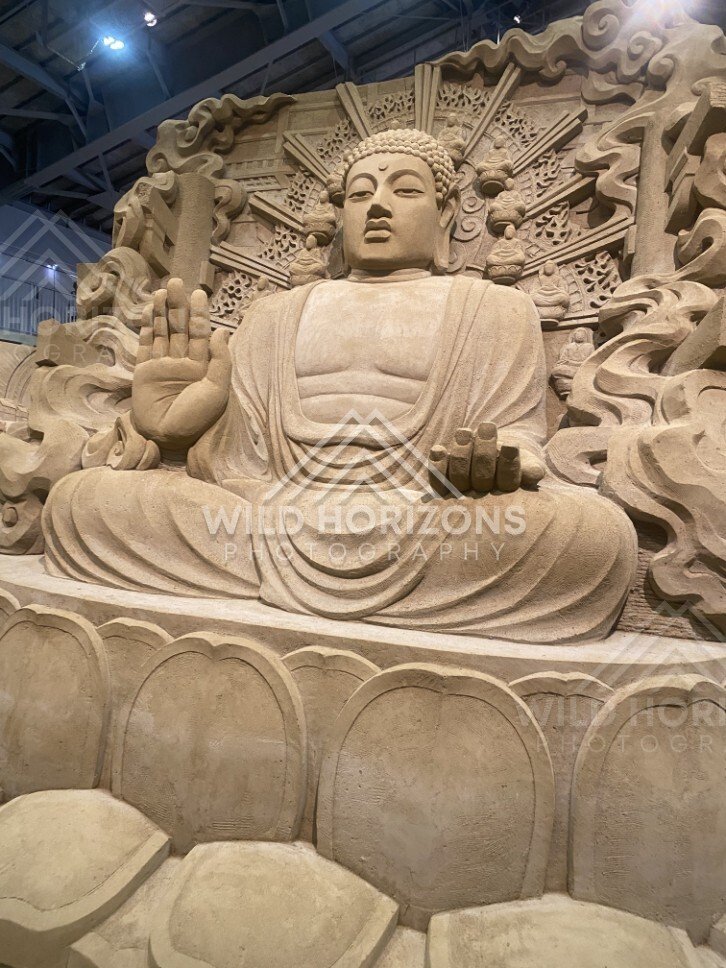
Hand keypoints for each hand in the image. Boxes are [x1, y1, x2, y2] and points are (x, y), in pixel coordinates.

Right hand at [132, 279, 231, 451]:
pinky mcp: (145, 371)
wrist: (167, 436)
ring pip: (163, 332)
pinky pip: (146, 344)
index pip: (200, 335)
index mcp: (202, 367)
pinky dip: (148, 327)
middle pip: (180, 328)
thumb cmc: (195, 418)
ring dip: (163, 311)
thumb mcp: (216, 389)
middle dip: (179, 306)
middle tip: (178, 282)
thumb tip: (222, 331)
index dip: (200, 314)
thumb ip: (220, 360)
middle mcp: (183, 363)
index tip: (200, 293)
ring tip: (163, 290)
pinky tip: (150, 310)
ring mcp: (163, 366)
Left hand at [428, 423, 544, 495]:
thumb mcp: (527, 462)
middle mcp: (482, 497)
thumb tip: (534, 473)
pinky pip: (437, 479)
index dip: (509, 463)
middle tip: (488, 429)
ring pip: (459, 477)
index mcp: (506, 495)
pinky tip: (438, 449)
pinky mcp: (443, 485)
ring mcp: (461, 491)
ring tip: (464, 432)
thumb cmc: (516, 460)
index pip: (508, 481)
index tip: (511, 444)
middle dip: (484, 452)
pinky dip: (436, 464)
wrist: (496, 456)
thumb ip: (530, 469)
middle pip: (482, 478)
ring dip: (461, 453)